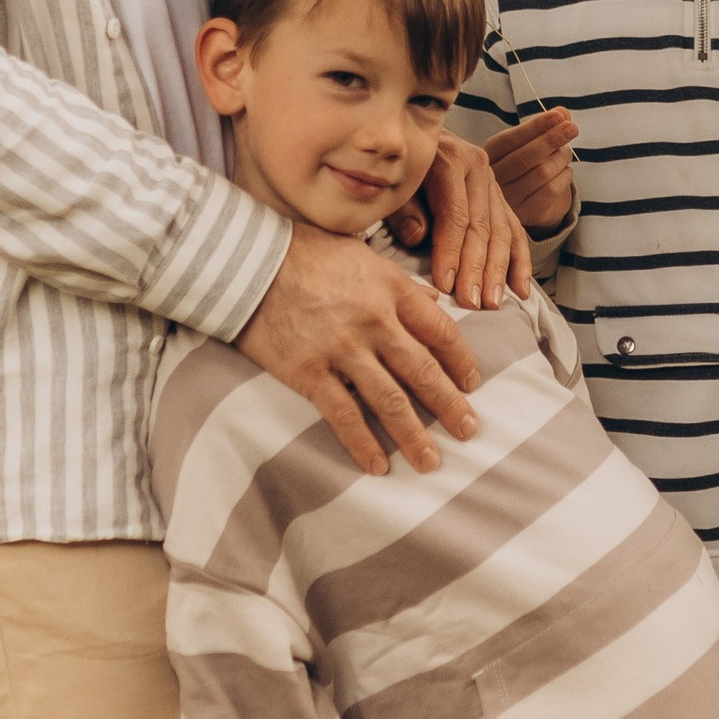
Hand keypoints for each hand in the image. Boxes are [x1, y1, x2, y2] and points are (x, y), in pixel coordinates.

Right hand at [237, 223, 481, 477]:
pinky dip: (363, 443)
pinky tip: (378, 466)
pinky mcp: (308, 372)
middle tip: (470, 430)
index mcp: (390, 289)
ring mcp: (341, 349)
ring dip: (414, 434)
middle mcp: (373, 321)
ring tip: (431, 460)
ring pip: (389, 400)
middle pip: (422, 371)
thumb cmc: (304, 252)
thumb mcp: (362, 256)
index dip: (461, 360)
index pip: (441, 330)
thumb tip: (434, 303)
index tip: (472, 383)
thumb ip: (400, 284)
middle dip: (450, 405)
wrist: (246, 262)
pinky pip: (343, 415)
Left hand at [391, 132, 530, 307]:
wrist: (412, 139)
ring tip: (493, 301)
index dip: (451, 252)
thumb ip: (403, 209)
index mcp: (450, 159)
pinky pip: (514, 230)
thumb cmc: (397, 167)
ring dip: (499, 271)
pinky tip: (520, 288)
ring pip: (502, 231)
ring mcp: (492, 182)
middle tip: (472, 302)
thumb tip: (418, 237)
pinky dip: (519, 261)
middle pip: (482, 226)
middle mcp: (478, 168)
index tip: (446, 284)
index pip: (455, 215)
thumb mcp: (393, 184)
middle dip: (477, 269)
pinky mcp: (499, 196)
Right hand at [484, 107, 578, 232]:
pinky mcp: (526, 214)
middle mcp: (494, 179)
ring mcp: (508, 200)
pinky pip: (552, 190)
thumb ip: (544, 125)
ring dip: (561, 158)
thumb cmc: (526, 162)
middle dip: (552, 139)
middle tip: (572, 128)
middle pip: (526, 158)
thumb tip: (562, 113)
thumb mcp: (529, 141)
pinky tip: (565, 171)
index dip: (536, 126)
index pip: (511, 139)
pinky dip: (565, 176)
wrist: (527, 199)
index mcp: (488, 155)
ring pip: (542, 173)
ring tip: (566, 152)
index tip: (558, 115)